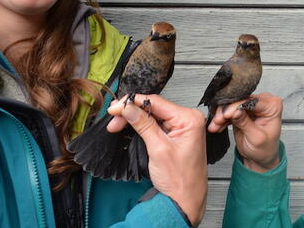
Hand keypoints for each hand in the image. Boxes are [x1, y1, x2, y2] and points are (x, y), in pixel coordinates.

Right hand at [107, 95, 206, 225]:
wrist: (185, 201)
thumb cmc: (180, 180)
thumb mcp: (158, 149)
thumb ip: (143, 125)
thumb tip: (128, 108)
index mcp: (189, 119)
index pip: (156, 102)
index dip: (133, 102)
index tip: (115, 108)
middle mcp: (188, 119)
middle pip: (153, 107)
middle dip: (131, 112)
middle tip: (113, 120)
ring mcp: (182, 127)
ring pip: (153, 115)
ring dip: (134, 119)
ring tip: (117, 126)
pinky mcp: (176, 135)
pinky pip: (156, 124)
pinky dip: (141, 126)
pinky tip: (129, 127)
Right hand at [208, 92, 282, 172]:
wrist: (260, 157)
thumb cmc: (265, 149)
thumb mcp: (256, 138)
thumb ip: (246, 123)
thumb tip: (236, 111)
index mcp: (273, 107)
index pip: (252, 101)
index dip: (237, 106)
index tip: (226, 115)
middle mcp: (263, 103)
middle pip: (240, 101)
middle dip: (227, 111)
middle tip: (217, 121)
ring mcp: (252, 106)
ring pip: (232, 105)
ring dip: (222, 115)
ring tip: (215, 125)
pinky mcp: (242, 110)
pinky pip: (229, 110)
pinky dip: (222, 118)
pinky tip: (216, 126)